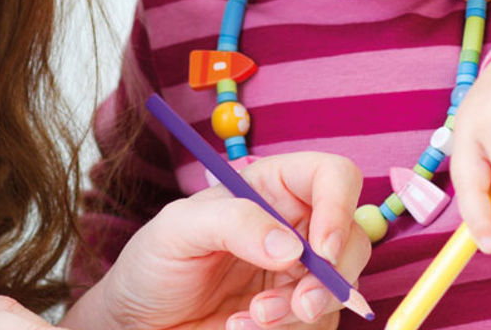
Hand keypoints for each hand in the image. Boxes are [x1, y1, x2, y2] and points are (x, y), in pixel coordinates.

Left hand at [67, 152, 369, 329]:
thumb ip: (233, 223)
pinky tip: (241, 328)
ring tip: (250, 319)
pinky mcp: (294, 314)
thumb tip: (291, 246)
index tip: (320, 250)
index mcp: (273, 189)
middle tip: (299, 304)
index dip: (339, 206)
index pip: (333, 177)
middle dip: (331, 276)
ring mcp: (298, 274)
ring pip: (339, 289)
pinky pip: (316, 323)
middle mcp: (295, 228)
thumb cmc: (154, 263)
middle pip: (351, 240)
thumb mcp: (178, 230)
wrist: (139, 323)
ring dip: (301, 311)